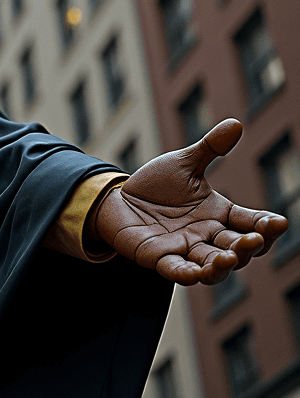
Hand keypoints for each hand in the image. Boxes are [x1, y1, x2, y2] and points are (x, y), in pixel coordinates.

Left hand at [90, 119, 287, 285]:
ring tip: (229, 259)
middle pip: (236, 248)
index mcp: (219, 213)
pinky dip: (185, 274)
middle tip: (253, 239)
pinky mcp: (157, 257)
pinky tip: (193, 275)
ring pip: (210, 265)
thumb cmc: (157, 186)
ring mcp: (183, 249)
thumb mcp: (183, 164)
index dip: (266, 226)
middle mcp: (206, 235)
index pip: (250, 222)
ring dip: (222, 266)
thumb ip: (210, 148)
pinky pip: (175, 270)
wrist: (119, 199)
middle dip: (247, 246)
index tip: (278, 222)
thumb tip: (235, 123)